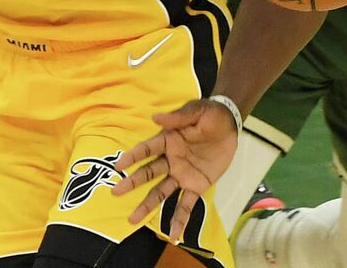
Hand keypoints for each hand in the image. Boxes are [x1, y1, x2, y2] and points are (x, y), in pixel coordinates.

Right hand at [112, 97, 238, 241]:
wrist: (231, 126)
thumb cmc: (211, 115)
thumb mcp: (198, 111)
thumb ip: (178, 117)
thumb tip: (156, 118)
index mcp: (168, 140)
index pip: (147, 149)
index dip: (133, 157)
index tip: (118, 166)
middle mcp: (170, 160)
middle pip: (148, 173)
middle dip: (132, 183)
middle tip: (115, 191)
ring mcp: (181, 175)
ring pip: (160, 192)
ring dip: (147, 205)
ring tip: (132, 219)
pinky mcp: (195, 186)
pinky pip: (186, 205)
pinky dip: (179, 220)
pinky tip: (173, 235)